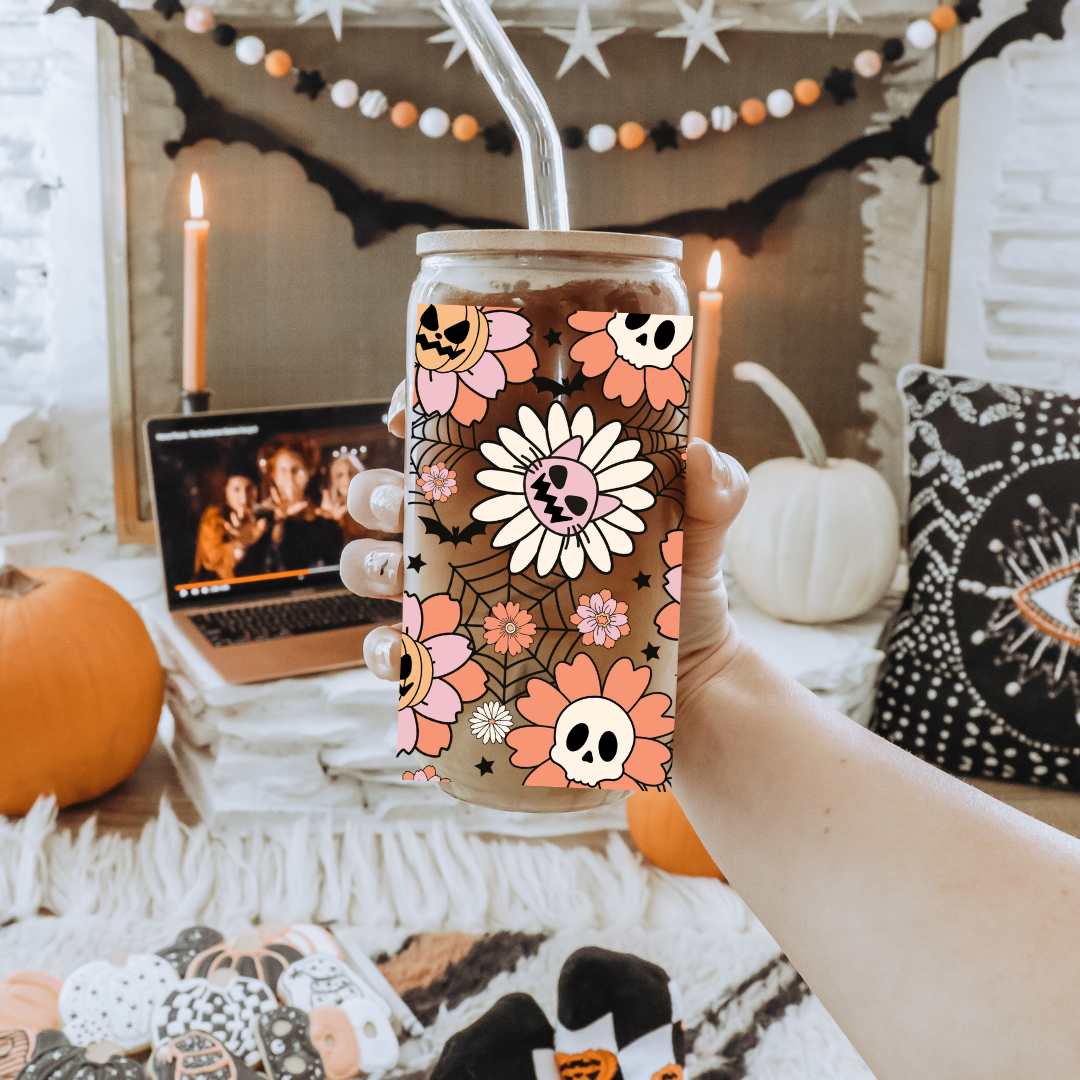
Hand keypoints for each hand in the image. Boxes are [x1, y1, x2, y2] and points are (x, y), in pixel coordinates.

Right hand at [340, 379, 747, 699]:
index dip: (416, 411)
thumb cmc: (681, 598)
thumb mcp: (697, 537)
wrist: (686, 690)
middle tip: (403, 500)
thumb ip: (713, 494)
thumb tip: (699, 456)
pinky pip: (396, 653)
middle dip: (376, 492)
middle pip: (389, 498)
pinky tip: (405, 654)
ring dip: (367, 564)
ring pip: (374, 568)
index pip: (448, 438)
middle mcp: (474, 539)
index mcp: (518, 492)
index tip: (410, 409)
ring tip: (397, 569)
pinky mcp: (457, 661)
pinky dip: (384, 653)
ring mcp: (457, 599)